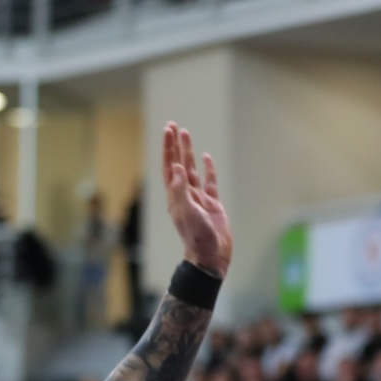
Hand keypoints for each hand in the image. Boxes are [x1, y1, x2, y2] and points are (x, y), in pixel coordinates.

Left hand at [161, 123, 231, 277]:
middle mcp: (184, 194)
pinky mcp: (211, 204)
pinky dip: (208, 169)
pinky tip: (206, 158)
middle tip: (174, 126)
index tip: (168, 130)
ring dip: (188, 152)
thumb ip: (180, 190)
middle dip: (175, 145)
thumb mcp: (187, 212)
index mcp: (175, 196)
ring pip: (192, 169)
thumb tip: (176, 168)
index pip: (169, 166)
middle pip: (178, 163)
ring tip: (186, 134)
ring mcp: (198, 198)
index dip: (168, 148)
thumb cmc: (197, 236)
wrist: (211, 255)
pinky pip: (209, 182)